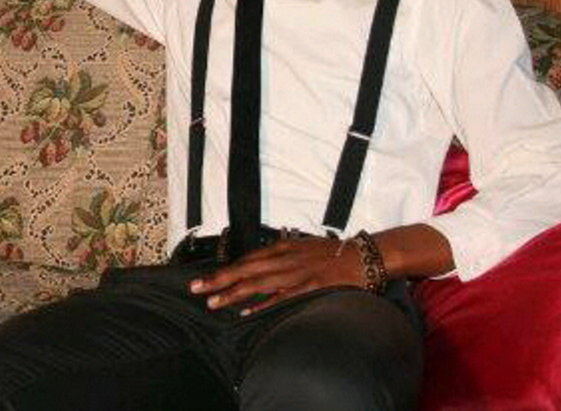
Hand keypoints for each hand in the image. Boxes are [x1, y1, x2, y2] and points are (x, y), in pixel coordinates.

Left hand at [189, 237, 363, 314]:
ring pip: (258, 283)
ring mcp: (297, 273)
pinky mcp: (310, 287)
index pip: (247, 260)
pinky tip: (246, 312)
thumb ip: (281, 256)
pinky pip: (282, 297)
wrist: (365, 255)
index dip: (225, 270)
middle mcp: (285, 258)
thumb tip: (260, 267)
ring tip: (212, 302)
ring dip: (232, 293)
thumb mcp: (302, 248)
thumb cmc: (333, 254)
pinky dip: (263, 304)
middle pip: (245, 270)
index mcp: (283, 248)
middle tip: (194, 288)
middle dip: (218, 280)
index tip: (206, 279)